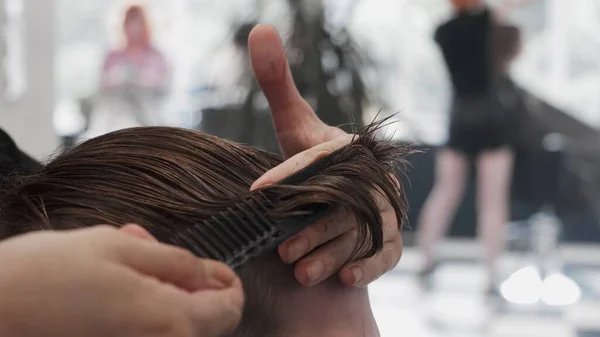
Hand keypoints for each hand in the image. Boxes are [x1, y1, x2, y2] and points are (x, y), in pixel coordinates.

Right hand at [0, 225, 243, 336]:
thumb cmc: (44, 276)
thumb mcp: (118, 247)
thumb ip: (176, 262)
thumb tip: (209, 275)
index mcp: (169, 320)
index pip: (230, 310)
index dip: (227, 284)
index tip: (214, 270)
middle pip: (206, 323)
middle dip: (192, 289)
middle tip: (156, 262)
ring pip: (176, 328)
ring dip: (164, 299)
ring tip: (125, 275)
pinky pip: (150, 334)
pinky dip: (144, 315)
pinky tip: (112, 297)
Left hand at [248, 25, 402, 287]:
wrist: (344, 189)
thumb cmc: (313, 158)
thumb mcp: (295, 125)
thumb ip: (278, 82)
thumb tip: (259, 29)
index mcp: (349, 149)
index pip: (323, 159)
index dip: (293, 173)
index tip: (258, 191)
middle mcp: (370, 179)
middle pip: (346, 204)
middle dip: (315, 228)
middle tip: (283, 250)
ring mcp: (383, 210)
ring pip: (363, 232)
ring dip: (333, 252)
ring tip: (300, 271)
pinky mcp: (389, 239)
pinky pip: (388, 252)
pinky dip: (370, 266)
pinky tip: (347, 280)